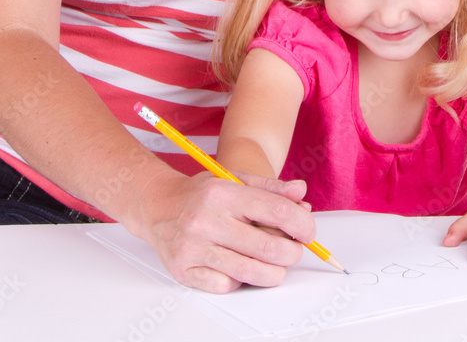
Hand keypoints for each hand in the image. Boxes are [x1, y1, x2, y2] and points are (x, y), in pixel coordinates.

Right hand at [137, 169, 317, 292]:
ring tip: (278, 267)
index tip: (309, 232)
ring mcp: (193, 247)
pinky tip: (243, 268)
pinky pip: (225, 285)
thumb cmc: (202, 193)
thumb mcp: (234, 179)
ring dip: (274, 273)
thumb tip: (302, 193)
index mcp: (223, 192)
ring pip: (249, 271)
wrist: (157, 206)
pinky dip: (241, 281)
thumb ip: (270, 188)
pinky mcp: (184, 270)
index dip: (301, 224)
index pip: (276, 210)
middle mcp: (206, 219)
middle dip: (292, 253)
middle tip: (295, 251)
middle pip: (267, 246)